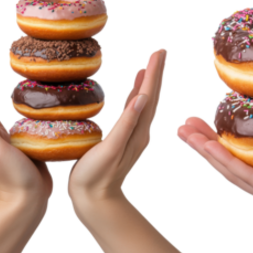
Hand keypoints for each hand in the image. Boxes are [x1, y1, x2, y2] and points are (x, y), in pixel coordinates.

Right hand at [68, 48, 167, 197]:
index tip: (158, 52)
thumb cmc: (96, 177)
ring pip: (143, 104)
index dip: (153, 73)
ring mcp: (133, 136)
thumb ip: (125, 124)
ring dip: (147, 84)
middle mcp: (140, 132)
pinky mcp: (122, 140)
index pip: (149, 96)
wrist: (94, 201)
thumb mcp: (110, 149)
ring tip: (148, 66)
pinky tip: (132, 92)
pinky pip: (132, 113)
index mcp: (138, 131)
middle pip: (151, 97)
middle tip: (159, 51)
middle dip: (155, 73)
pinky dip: (134, 98)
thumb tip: (140, 97)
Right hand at [175, 116, 252, 215]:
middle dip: (201, 144)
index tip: (196, 120)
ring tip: (184, 132)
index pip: (239, 158)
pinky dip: (223, 159)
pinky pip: (247, 176)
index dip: (214, 140)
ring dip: (205, 151)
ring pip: (232, 171)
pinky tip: (208, 145)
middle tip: (179, 125)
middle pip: (229, 165)